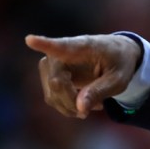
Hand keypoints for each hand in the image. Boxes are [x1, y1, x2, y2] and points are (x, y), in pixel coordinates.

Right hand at [25, 34, 141, 118]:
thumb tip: (80, 108)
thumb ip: (100, 91)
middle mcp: (60, 53)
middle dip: (74, 101)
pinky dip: (68, 106)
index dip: (44, 44)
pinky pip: (53, 98)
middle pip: (56, 83)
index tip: (30, 40)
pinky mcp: (50, 76)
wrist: (115, 56)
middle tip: (98, 107)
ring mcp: (52, 64)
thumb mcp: (119, 79)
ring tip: (95, 105)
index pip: (60, 46)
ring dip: (72, 106)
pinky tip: (86, 104)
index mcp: (82, 46)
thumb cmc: (119, 63)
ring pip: (52, 94)